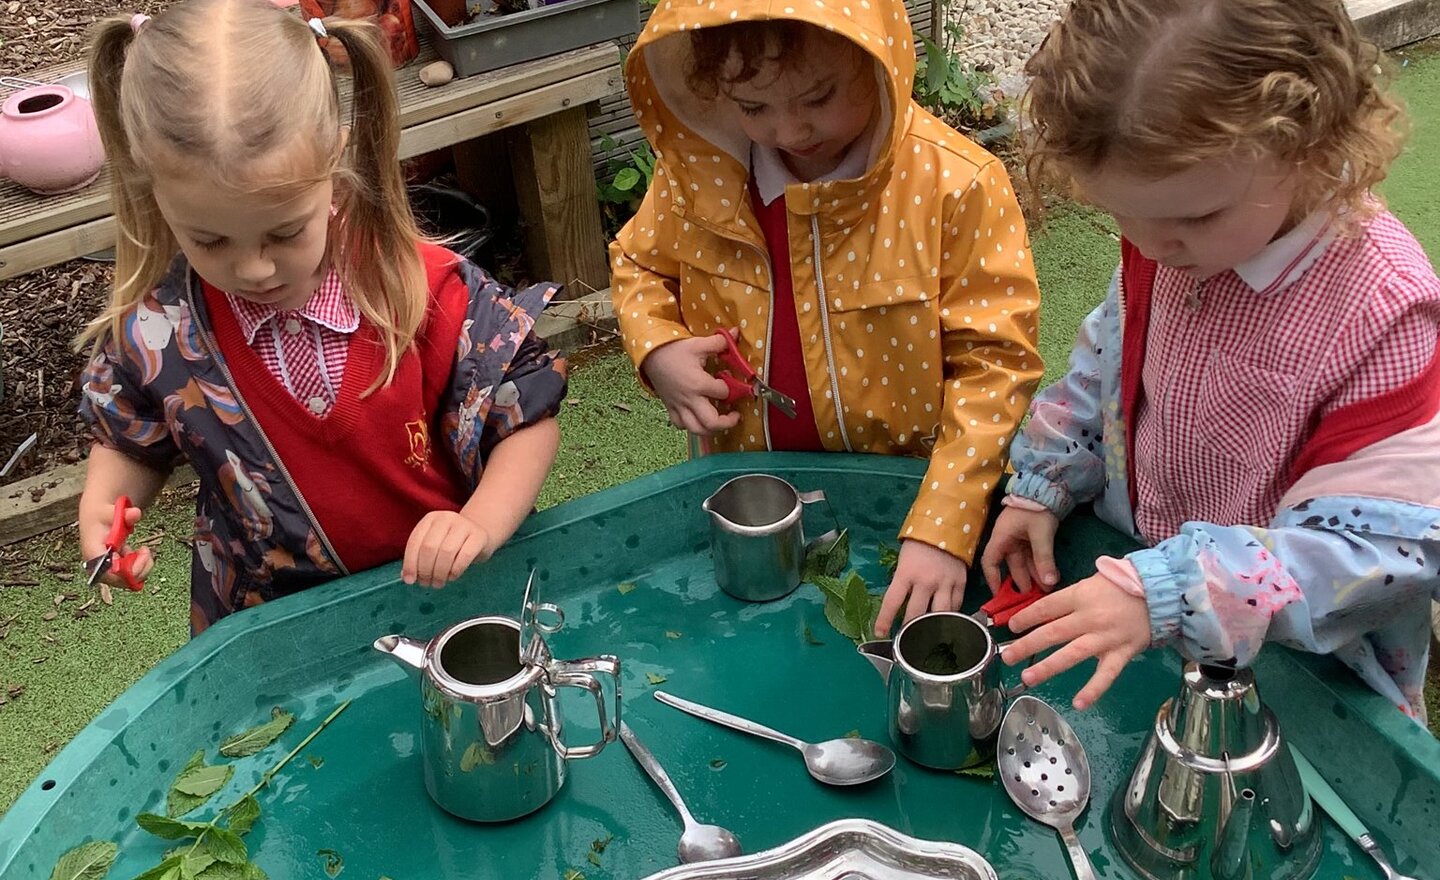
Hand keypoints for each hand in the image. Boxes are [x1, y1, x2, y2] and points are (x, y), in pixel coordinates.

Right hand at [80, 502, 152, 589]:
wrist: (96, 517)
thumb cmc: (102, 515)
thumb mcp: (112, 511)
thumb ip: (125, 513)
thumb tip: (135, 514)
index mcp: (93, 552)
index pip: (108, 572)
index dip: (126, 570)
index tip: (137, 554)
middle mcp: (96, 566)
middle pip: (119, 581)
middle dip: (139, 568)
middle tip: (145, 551)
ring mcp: (105, 570)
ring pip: (127, 581)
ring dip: (141, 567)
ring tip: (143, 551)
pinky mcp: (112, 571)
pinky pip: (130, 576)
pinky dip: (139, 566)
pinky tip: (136, 553)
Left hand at [403, 511, 493, 587]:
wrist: (480, 532)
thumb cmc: (452, 542)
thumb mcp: (434, 544)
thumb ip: (419, 558)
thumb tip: (407, 577)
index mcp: (430, 519)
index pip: (415, 542)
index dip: (410, 563)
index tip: (409, 581)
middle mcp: (446, 518)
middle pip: (429, 547)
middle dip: (425, 570)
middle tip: (426, 584)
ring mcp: (464, 525)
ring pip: (446, 552)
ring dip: (439, 573)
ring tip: (438, 583)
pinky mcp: (479, 536)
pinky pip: (464, 556)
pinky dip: (455, 570)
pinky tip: (452, 577)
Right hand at [641, 334, 742, 434]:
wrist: (649, 355)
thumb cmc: (674, 350)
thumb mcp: (697, 344)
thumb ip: (719, 342)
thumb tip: (735, 333)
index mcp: (699, 383)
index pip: (723, 392)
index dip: (732, 388)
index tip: (732, 383)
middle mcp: (690, 399)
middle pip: (711, 422)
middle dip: (727, 422)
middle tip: (735, 416)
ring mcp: (679, 406)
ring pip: (696, 429)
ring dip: (710, 429)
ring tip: (719, 422)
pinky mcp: (670, 408)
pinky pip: (681, 425)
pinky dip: (691, 426)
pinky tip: (698, 418)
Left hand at [873, 540, 968, 636]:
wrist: (947, 525)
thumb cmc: (919, 543)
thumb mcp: (904, 561)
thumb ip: (903, 582)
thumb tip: (900, 605)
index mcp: (906, 573)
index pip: (892, 601)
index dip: (885, 620)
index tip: (880, 632)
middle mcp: (925, 581)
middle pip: (916, 614)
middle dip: (909, 631)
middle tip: (906, 641)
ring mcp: (945, 584)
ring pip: (938, 616)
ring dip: (932, 628)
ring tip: (927, 639)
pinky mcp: (960, 583)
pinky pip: (956, 607)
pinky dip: (950, 617)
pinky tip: (945, 623)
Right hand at [980, 505, 1059, 592]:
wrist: (1047, 487)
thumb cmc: (1036, 509)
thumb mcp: (1040, 534)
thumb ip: (1044, 559)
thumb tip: (1049, 583)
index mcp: (1001, 537)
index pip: (990, 562)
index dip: (992, 579)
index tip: (1000, 595)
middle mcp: (1008, 539)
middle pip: (1012, 566)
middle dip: (1022, 581)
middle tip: (1033, 597)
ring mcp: (1020, 538)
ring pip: (1024, 562)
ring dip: (1034, 575)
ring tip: (1045, 589)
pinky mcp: (1031, 536)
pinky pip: (1033, 556)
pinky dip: (1040, 566)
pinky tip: (1049, 577)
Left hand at [1001, 572, 1151, 709]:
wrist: (1161, 592)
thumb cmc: (1122, 585)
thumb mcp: (1091, 582)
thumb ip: (1069, 598)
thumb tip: (1043, 613)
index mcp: (1080, 596)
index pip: (1046, 608)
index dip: (1026, 617)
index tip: (1011, 626)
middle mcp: (1090, 617)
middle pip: (1052, 632)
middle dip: (1027, 646)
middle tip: (1007, 657)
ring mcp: (1106, 637)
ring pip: (1072, 654)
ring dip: (1048, 668)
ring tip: (1027, 678)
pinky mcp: (1122, 653)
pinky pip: (1106, 674)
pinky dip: (1093, 690)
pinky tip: (1078, 703)